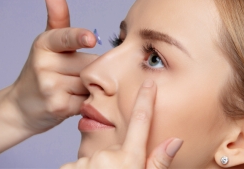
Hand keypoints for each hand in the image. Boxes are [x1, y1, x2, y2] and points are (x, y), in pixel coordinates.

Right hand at [0, 0, 98, 157]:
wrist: (24, 106)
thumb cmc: (43, 70)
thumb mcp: (48, 42)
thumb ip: (57, 17)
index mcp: (44, 44)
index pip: (64, 38)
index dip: (79, 38)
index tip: (90, 39)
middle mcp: (44, 65)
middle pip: (89, 63)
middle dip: (91, 69)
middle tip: (75, 74)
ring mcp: (50, 88)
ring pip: (90, 82)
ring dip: (90, 85)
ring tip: (73, 88)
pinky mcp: (59, 107)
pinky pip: (88, 100)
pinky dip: (87, 100)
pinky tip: (74, 99)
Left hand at [61, 79, 182, 168]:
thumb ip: (158, 162)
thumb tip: (175, 141)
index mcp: (129, 160)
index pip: (141, 123)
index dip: (145, 101)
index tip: (148, 83)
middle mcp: (108, 157)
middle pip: (115, 148)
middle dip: (116, 159)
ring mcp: (87, 163)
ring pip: (97, 157)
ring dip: (99, 168)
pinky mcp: (69, 167)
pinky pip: (80, 164)